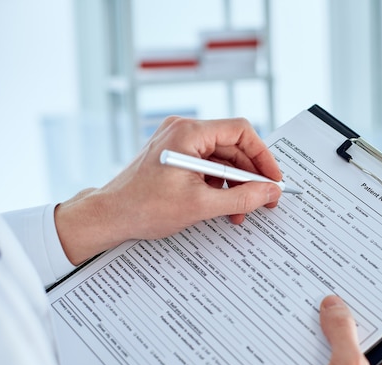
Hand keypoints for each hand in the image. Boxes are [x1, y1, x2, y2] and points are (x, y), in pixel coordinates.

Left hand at [55, 116, 281, 264]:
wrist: (109, 216)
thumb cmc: (144, 207)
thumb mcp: (201, 205)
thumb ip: (242, 197)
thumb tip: (270, 192)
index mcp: (188, 133)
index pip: (241, 131)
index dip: (263, 156)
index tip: (273, 179)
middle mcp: (183, 131)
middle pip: (233, 146)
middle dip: (250, 176)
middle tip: (265, 199)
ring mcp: (178, 143)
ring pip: (222, 159)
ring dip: (235, 185)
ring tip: (240, 211)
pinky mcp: (175, 157)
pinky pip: (208, 166)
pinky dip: (219, 185)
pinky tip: (222, 206)